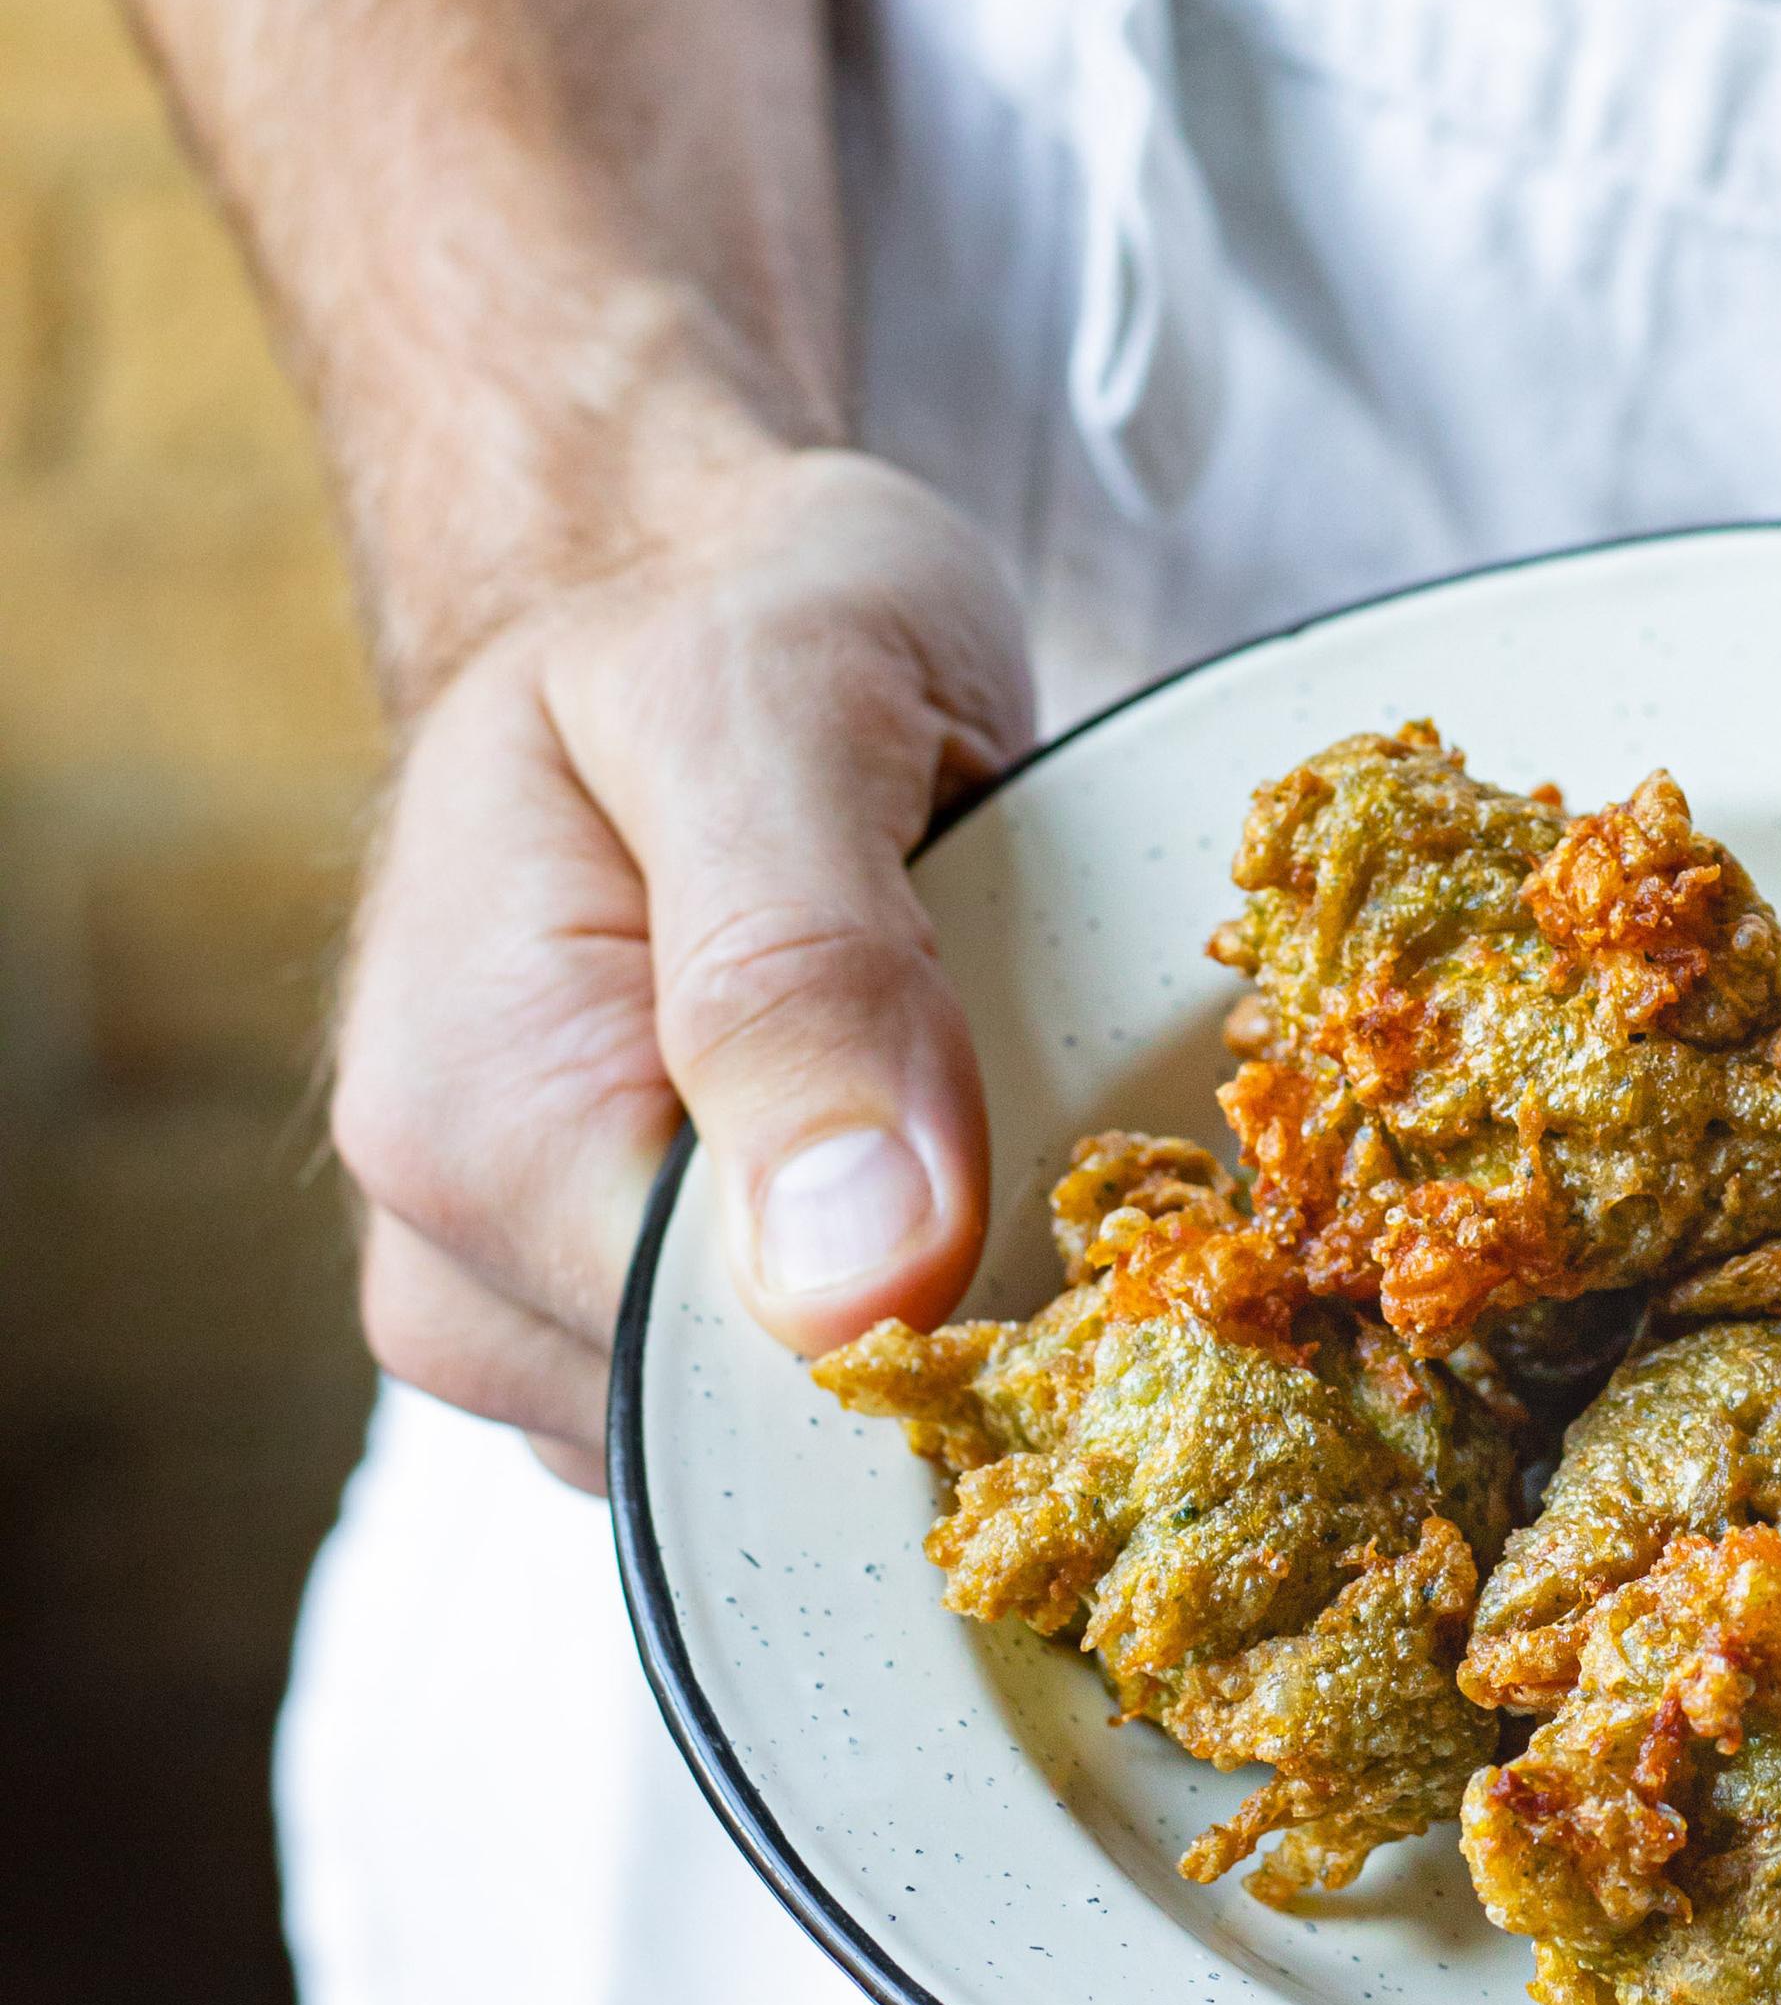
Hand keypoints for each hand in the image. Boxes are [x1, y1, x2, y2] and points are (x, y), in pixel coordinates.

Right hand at [331, 451, 1032, 1485]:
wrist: (672, 578)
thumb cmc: (720, 611)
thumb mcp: (773, 706)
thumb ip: (802, 977)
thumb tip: (856, 1284)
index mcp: (472, 1128)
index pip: (739, 1382)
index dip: (944, 1324)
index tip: (1093, 1209)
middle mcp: (463, 1253)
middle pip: (768, 1427)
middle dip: (948, 1309)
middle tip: (1067, 1104)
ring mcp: (531, 1293)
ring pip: (788, 1425)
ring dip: (941, 1296)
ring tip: (1006, 1088)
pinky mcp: (621, 1293)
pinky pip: (788, 1378)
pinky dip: (908, 1285)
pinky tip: (962, 1147)